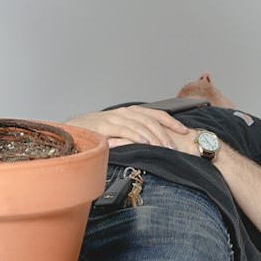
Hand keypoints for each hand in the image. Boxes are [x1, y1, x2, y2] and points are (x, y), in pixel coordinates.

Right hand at [67, 106, 189, 148]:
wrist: (75, 130)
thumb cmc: (100, 132)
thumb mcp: (121, 129)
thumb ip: (137, 132)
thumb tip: (158, 142)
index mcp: (132, 112)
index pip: (156, 114)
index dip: (172, 122)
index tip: (184, 132)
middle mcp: (125, 112)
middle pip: (150, 120)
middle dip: (165, 133)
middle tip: (174, 146)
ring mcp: (114, 119)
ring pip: (140, 125)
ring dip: (154, 137)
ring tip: (164, 147)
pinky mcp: (104, 127)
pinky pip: (124, 130)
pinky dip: (136, 136)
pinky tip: (145, 142)